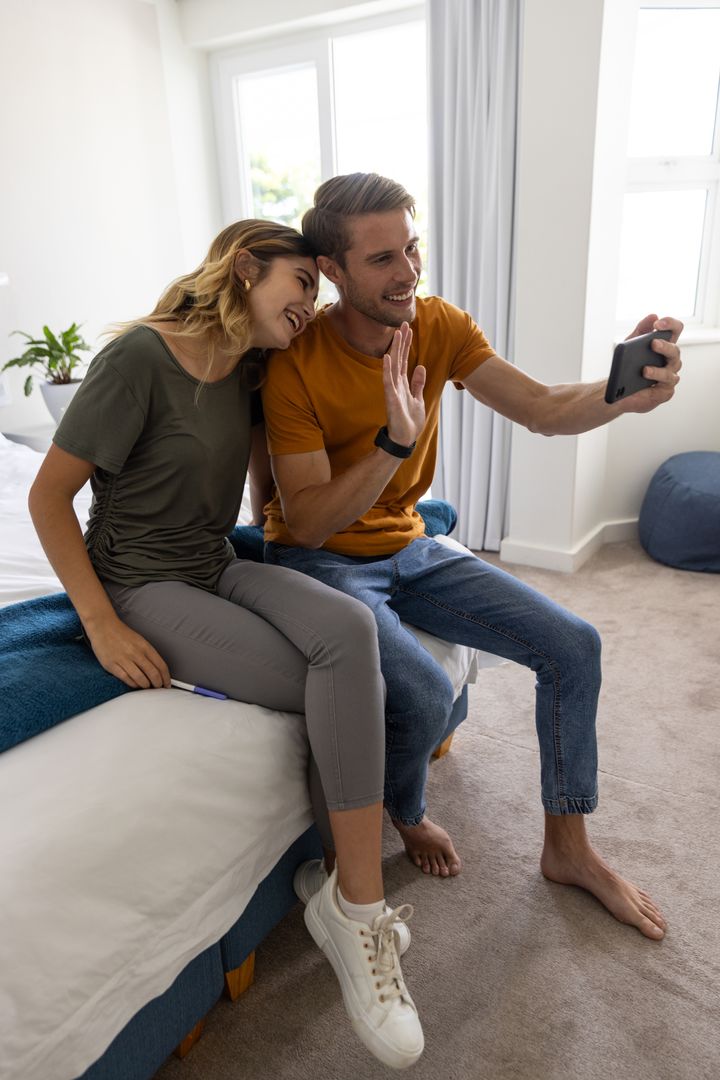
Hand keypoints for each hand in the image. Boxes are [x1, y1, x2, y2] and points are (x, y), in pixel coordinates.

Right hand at [85, 613, 170, 688]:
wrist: (103, 627)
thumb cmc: (122, 635)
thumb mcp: (140, 641)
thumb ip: (149, 655)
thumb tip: (158, 671)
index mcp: (145, 646)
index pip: (161, 666)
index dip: (166, 678)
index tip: (167, 683)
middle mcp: (136, 653)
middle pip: (153, 674)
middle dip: (158, 684)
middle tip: (158, 687)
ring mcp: (123, 659)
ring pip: (141, 679)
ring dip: (146, 686)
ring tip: (146, 686)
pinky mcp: (112, 665)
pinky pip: (126, 679)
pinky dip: (133, 684)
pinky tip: (135, 684)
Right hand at [383, 323, 426, 445]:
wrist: (404, 439)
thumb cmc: (410, 421)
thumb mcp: (418, 399)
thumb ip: (418, 383)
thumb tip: (420, 366)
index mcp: (403, 383)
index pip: (404, 359)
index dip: (406, 344)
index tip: (408, 328)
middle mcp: (397, 384)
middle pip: (399, 358)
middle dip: (402, 341)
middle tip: (404, 323)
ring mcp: (393, 390)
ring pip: (394, 366)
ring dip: (395, 349)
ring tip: (397, 334)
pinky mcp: (391, 399)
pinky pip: (388, 382)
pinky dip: (387, 370)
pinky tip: (387, 357)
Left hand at [619, 314, 682, 413]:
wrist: (618, 389)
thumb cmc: (628, 365)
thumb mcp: (631, 344)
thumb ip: (641, 329)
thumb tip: (653, 315)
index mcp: (665, 346)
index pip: (676, 330)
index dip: (670, 324)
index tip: (658, 324)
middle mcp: (671, 361)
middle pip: (675, 351)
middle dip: (665, 346)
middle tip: (653, 343)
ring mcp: (669, 377)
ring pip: (670, 371)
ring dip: (658, 371)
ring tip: (644, 370)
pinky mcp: (665, 392)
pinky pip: (665, 387)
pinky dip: (655, 384)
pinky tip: (646, 383)